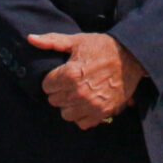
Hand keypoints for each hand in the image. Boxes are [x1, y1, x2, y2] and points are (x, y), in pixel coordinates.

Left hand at [27, 32, 147, 128]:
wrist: (132, 56)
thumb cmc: (102, 47)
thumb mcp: (77, 41)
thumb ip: (52, 41)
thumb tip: (30, 38)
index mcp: (70, 73)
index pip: (46, 86)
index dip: (53, 79)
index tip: (62, 74)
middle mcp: (79, 92)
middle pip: (54, 100)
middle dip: (60, 91)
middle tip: (71, 82)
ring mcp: (91, 104)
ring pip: (66, 114)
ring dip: (69, 105)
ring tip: (78, 93)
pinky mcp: (103, 112)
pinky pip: (82, 123)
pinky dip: (82, 115)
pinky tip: (87, 103)